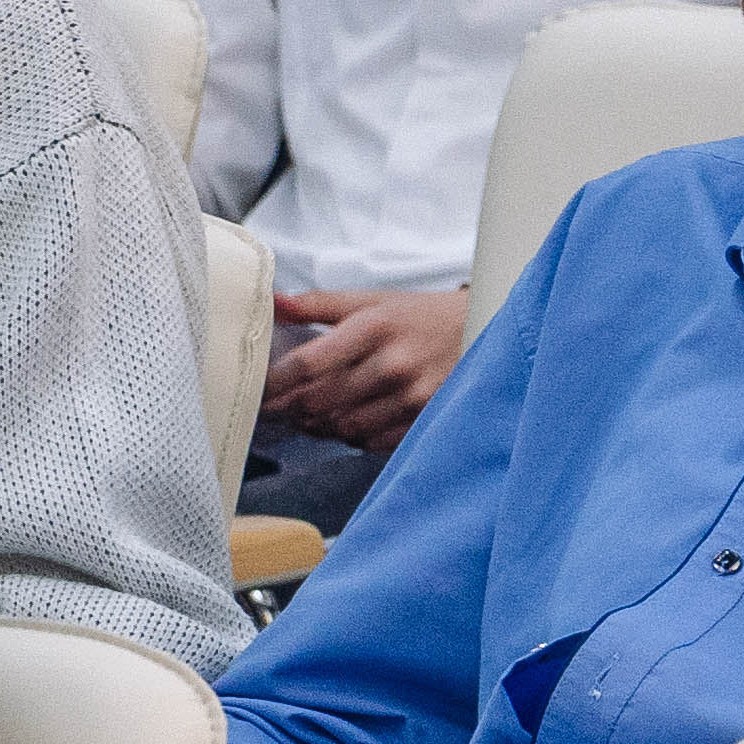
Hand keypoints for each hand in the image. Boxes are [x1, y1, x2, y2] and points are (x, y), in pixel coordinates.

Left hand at [263, 287, 466, 447]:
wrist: (485, 330)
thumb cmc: (421, 316)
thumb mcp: (374, 300)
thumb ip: (319, 304)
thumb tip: (273, 301)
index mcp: (374, 326)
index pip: (308, 363)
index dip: (275, 383)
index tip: (258, 391)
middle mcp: (392, 364)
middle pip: (320, 402)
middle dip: (290, 410)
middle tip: (276, 410)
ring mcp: (411, 397)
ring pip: (342, 428)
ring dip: (318, 427)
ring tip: (308, 418)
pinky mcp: (424, 420)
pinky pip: (371, 442)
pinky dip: (351, 437)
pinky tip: (346, 424)